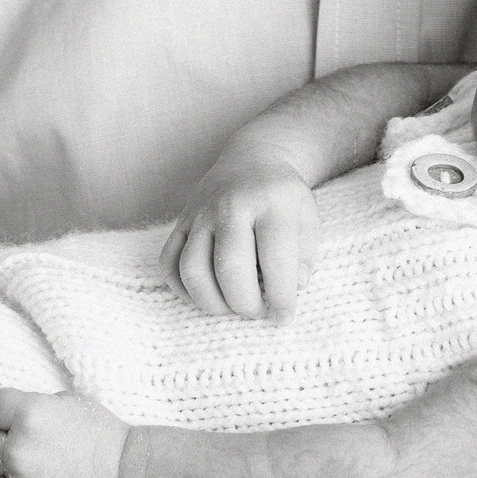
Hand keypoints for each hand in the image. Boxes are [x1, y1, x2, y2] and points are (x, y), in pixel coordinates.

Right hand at [164, 162, 321, 318]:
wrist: (252, 159)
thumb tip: (292, 289)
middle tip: (258, 312)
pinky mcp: (180, 223)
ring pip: (192, 270)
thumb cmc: (283, 198)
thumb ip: (303, 257)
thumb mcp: (307, 218)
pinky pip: (169, 264)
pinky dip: (184, 290)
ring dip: (212, 302)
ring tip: (232, 307)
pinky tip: (207, 294)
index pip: (276, 260)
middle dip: (245, 304)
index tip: (284, 317)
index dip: (281, 298)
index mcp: (271, 202)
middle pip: (229, 268)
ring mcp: (200, 213)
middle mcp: (231, 205)